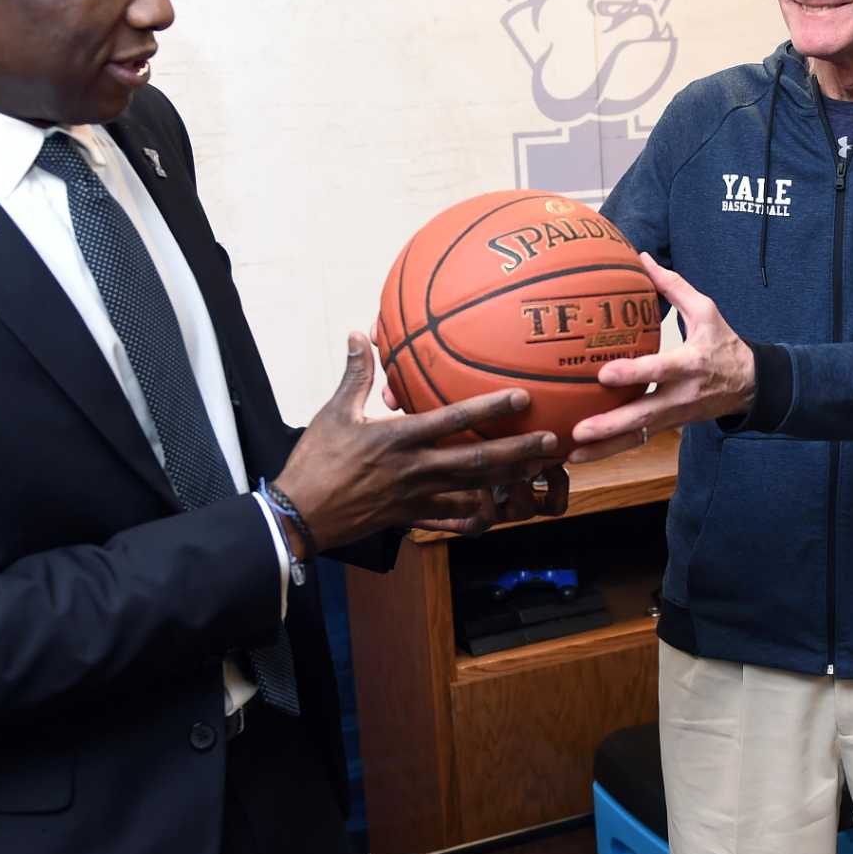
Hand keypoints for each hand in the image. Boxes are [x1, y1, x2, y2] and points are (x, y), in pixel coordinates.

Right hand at [275, 334, 562, 548]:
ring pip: (474, 492)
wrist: (300, 514)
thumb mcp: (334, 412)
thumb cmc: (316, 460)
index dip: (490, 408)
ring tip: (539, 474)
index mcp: (398, 438)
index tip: (522, 397)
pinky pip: (452, 520)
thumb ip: (355, 374)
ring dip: (509, 483)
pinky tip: (501, 512)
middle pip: (477, 461)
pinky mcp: (412, 518)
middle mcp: (415, 468)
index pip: (453, 420)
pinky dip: (477, 517)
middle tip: (552, 442)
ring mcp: (417, 497)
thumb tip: (358, 334)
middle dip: (518, 452)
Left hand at [567, 253, 752, 463]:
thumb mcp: (706, 311)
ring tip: (571, 454)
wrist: (751, 386)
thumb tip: (641, 256)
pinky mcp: (667, 428)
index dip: (634, 373)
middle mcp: (681, 395)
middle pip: (643, 416)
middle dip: (610, 426)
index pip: (660, 369)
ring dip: (605, 449)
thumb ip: (673, 285)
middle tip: (578, 431)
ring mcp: (673, 416)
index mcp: (691, 364)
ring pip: (637, 437)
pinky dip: (610, 450)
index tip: (604, 374)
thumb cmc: (723, 343)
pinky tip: (580, 454)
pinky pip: (636, 441)